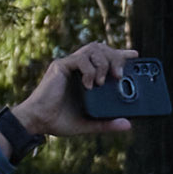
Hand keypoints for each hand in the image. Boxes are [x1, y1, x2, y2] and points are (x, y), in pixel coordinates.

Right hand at [9, 40, 137, 142]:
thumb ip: (107, 123)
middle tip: (119, 75)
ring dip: (103, 63)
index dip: (120, 54)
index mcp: (85, 76)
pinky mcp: (60, 66)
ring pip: (93, 49)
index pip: (105, 57)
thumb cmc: (59, 122)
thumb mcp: (88, 124)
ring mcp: (69, 65)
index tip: (134, 55)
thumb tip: (128, 124)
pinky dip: (89, 70)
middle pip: (101, 49)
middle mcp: (78, 67)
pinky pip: (80, 59)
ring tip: (102, 81)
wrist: (38, 122)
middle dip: (115, 58)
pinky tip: (89, 85)